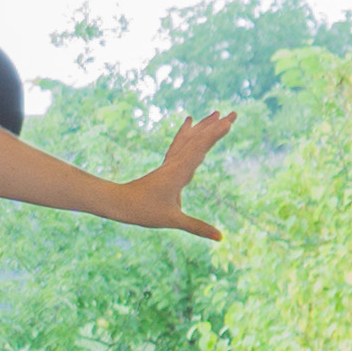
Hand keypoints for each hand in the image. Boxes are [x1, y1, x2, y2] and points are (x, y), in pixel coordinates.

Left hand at [118, 111, 237, 239]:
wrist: (118, 203)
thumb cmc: (143, 211)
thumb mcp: (172, 220)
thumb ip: (197, 227)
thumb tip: (221, 238)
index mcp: (179, 172)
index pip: (200, 149)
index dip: (214, 136)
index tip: (228, 123)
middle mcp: (175, 163)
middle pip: (197, 140)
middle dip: (215, 126)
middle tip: (233, 112)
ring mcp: (170, 164)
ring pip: (189, 140)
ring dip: (203, 127)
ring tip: (216, 113)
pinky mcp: (166, 167)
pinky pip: (179, 145)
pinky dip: (187, 134)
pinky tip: (189, 125)